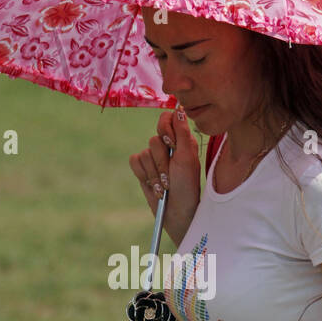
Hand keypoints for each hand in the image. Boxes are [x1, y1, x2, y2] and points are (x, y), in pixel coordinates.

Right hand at [128, 106, 200, 245]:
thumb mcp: (187, 158)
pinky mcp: (142, 169)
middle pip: (154, 139)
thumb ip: (182, 133)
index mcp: (182, 140)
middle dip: (162, 161)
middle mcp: (167, 146)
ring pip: (144, 153)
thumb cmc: (187, 186)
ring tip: (164, 185)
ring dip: (154, 173)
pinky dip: (144, 175)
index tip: (171, 144)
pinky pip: (134, 161)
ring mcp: (153, 158)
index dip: (165, 129)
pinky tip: (154, 185)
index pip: (166, 118)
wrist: (176, 212)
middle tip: (171, 175)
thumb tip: (179, 108)